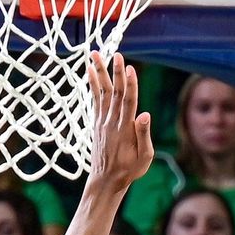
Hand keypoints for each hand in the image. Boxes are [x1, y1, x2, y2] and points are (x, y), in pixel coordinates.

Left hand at [87, 52, 153, 192]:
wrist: (106, 180)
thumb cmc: (130, 170)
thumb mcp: (144, 157)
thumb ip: (144, 135)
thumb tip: (145, 115)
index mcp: (126, 128)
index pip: (129, 102)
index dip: (130, 84)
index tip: (129, 68)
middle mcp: (112, 122)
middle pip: (115, 92)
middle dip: (115, 72)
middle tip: (115, 54)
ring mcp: (103, 121)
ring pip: (102, 92)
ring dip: (99, 72)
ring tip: (95, 54)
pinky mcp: (97, 123)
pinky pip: (94, 99)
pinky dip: (92, 84)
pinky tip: (89, 71)